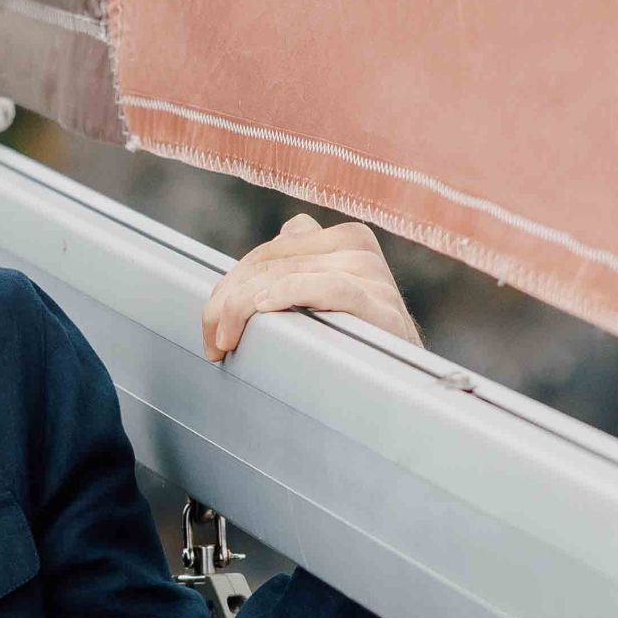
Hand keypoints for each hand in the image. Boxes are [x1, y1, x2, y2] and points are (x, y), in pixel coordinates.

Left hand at [198, 214, 418, 360]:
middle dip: (228, 302)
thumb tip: (285, 233)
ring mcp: (371, 272)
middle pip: (271, 263)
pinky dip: (290, 293)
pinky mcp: (380, 302)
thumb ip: (305, 261)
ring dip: (243, 307)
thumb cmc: (357, 343)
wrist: (406, 383)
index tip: (210, 324)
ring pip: (288, 273)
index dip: (231, 285)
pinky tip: (263, 308)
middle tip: (211, 341)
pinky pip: (327, 287)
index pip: (268, 252)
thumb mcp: (326, 296)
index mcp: (341, 238)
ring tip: (225, 342)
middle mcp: (356, 246)